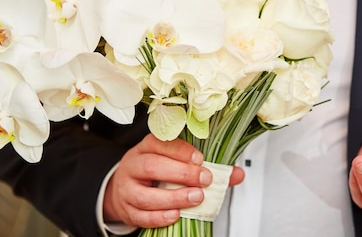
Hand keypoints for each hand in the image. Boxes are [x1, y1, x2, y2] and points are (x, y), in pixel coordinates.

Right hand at [103, 134, 244, 227]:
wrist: (124, 189)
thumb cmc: (155, 173)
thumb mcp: (174, 162)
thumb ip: (207, 168)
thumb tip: (237, 174)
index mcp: (146, 148)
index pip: (160, 143)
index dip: (181, 150)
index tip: (200, 159)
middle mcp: (133, 166)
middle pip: (151, 166)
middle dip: (181, 173)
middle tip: (204, 179)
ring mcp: (127, 189)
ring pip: (145, 195)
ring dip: (173, 198)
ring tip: (196, 198)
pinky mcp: (126, 210)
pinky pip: (140, 216)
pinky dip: (159, 217)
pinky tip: (176, 215)